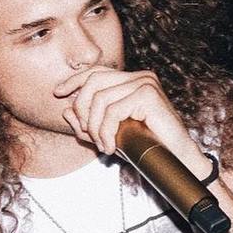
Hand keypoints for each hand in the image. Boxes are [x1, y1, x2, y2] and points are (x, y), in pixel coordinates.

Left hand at [54, 66, 196, 165]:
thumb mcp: (110, 135)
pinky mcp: (148, 95)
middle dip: (82, 110)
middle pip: (93, 82)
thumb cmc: (146, 147)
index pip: (97, 71)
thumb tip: (66, 110)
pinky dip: (105, 132)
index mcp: (132, 80)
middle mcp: (140, 76)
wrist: (175, 160)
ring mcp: (145, 83)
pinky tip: (111, 147)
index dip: (74, 80)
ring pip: (100, 99)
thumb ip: (88, 124)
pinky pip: (112, 111)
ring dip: (94, 127)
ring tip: (103, 145)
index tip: (58, 93)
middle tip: (87, 135)